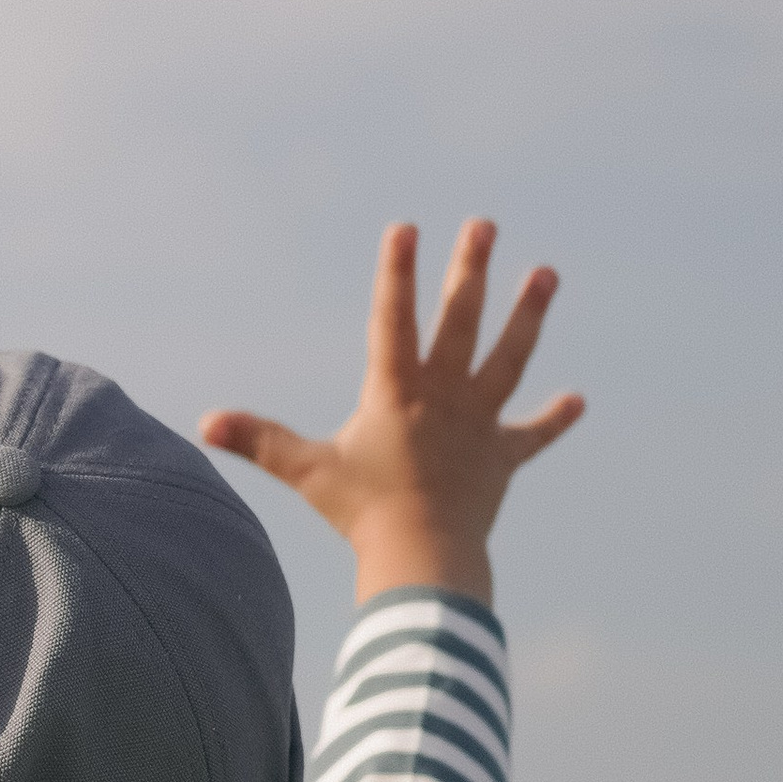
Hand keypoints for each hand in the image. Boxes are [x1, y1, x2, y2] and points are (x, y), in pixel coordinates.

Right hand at [200, 222, 582, 607]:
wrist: (424, 556)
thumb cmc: (363, 513)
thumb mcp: (307, 471)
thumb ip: (259, 440)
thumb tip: (204, 422)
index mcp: (397, 391)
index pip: (395, 319)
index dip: (397, 273)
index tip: (406, 228)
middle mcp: (444, 396)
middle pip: (461, 321)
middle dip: (470, 270)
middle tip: (484, 225)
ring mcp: (478, 424)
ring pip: (508, 359)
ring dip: (528, 316)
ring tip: (546, 274)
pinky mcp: (501, 459)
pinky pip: (532, 436)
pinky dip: (553, 420)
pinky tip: (577, 402)